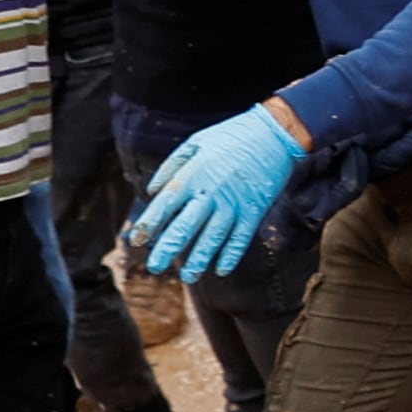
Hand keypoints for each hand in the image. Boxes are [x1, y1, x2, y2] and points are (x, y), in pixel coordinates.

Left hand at [125, 102, 304, 282]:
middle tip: (155, 267)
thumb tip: (153, 191)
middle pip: (186, 226)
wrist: (274, 134)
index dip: (149, 223)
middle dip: (168, 249)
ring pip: (213, 237)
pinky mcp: (255, 209)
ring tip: (189, 277)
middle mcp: (212, 192)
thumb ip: (172, 167)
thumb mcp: (196, 142)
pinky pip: (241, 237)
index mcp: (194, 174)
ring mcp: (235, 203)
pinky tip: (222, 269)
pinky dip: (232, 254)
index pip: (165, 203)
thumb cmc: (230, 136)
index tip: (136, 241)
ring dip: (199, 259)